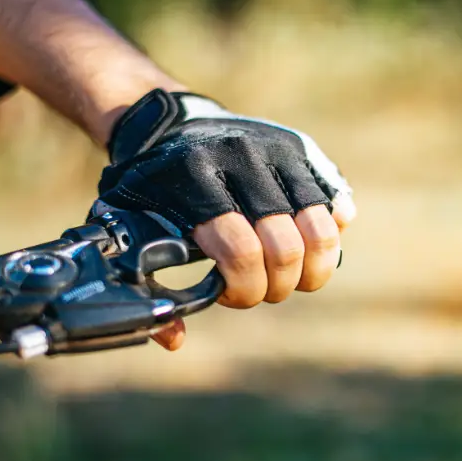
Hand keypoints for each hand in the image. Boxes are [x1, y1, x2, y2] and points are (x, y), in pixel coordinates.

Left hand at [89, 90, 356, 348]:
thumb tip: (175, 339)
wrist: (168, 121)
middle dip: (278, 286)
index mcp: (194, 180)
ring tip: (295, 276)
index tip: (228, 293)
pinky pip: (337, 202)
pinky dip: (330, 234)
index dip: (244, 289)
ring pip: (322, 227)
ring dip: (314, 269)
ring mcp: (278, 150)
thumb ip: (142, 283)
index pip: (239, 250)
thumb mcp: (124, 225)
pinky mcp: (303, 149)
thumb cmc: (146, 186)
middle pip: (285, 246)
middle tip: (263, 289)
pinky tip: (306, 242)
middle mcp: (241, 159)